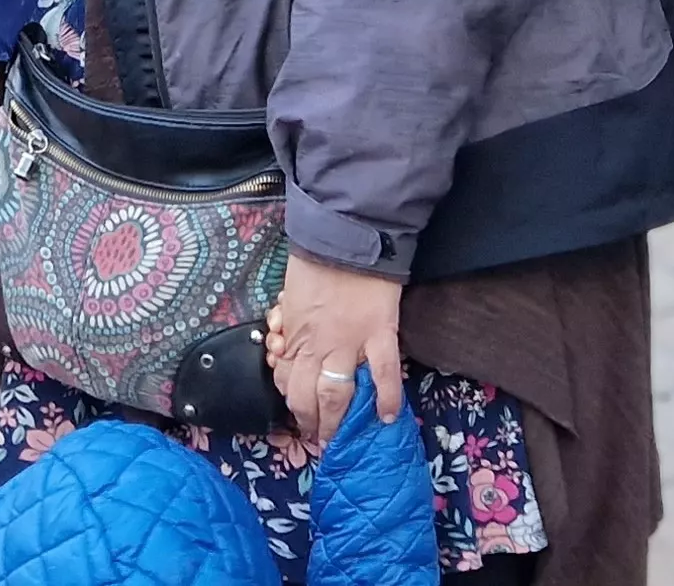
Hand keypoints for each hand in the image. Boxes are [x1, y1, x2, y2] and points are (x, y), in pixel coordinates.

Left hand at [263, 251, 403, 452]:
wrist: (348, 235)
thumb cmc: (315, 261)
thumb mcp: (290, 294)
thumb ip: (290, 322)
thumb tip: (285, 344)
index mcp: (293, 333)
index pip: (286, 377)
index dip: (290, 398)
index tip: (296, 411)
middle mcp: (316, 345)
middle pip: (307, 396)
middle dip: (309, 422)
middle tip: (316, 438)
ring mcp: (349, 343)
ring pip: (338, 394)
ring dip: (336, 421)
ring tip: (339, 438)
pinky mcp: (379, 335)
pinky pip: (383, 375)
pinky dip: (387, 399)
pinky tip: (387, 417)